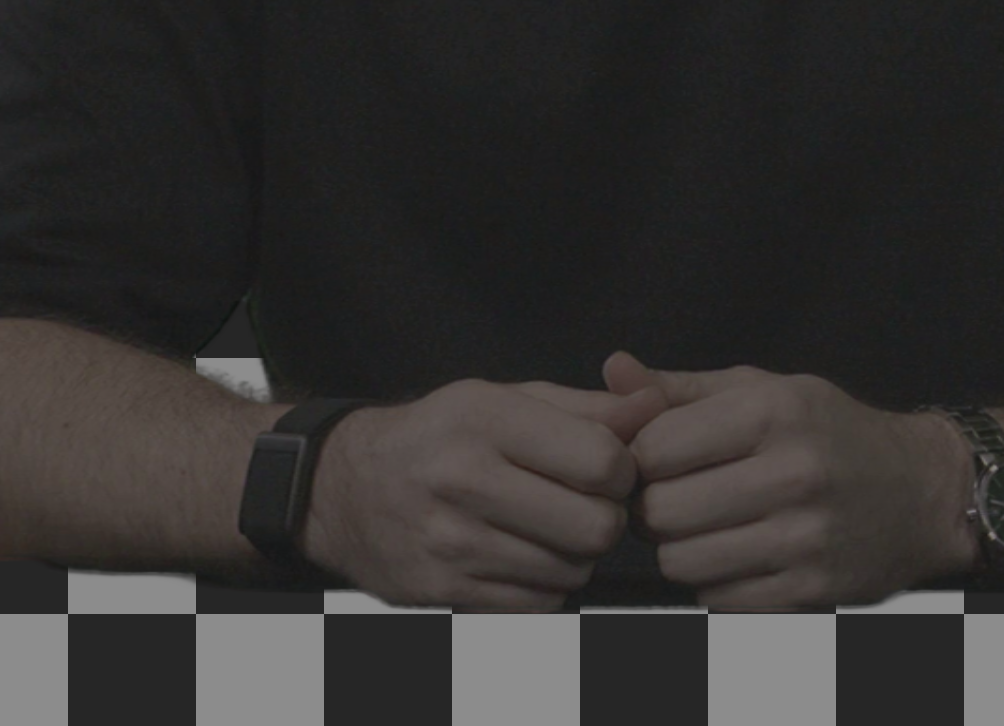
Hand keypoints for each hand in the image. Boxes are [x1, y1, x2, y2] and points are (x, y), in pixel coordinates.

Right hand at [299, 377, 675, 610]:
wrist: (347, 489)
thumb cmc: (441, 435)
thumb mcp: (505, 398)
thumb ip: (587, 407)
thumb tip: (656, 407)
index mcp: (484, 418)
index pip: (601, 460)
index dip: (623, 469)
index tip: (606, 467)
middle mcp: (463, 479)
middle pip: (594, 526)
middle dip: (606, 518)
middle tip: (585, 503)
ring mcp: (450, 542)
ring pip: (571, 571)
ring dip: (576, 555)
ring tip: (549, 527)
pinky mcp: (444, 590)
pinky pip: (538, 605)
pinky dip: (546, 586)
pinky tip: (523, 555)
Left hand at [599, 348, 968, 610]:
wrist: (922, 493)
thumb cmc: (831, 433)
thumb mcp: (765, 390)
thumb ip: (683, 389)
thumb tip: (613, 371)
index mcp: (774, 412)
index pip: (655, 447)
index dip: (640, 458)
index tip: (657, 461)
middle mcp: (792, 474)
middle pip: (661, 511)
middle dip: (652, 509)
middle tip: (673, 500)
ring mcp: (805, 538)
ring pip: (682, 562)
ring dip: (678, 550)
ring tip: (703, 529)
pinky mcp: (811, 591)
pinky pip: (719, 600)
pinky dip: (714, 583)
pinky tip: (736, 556)